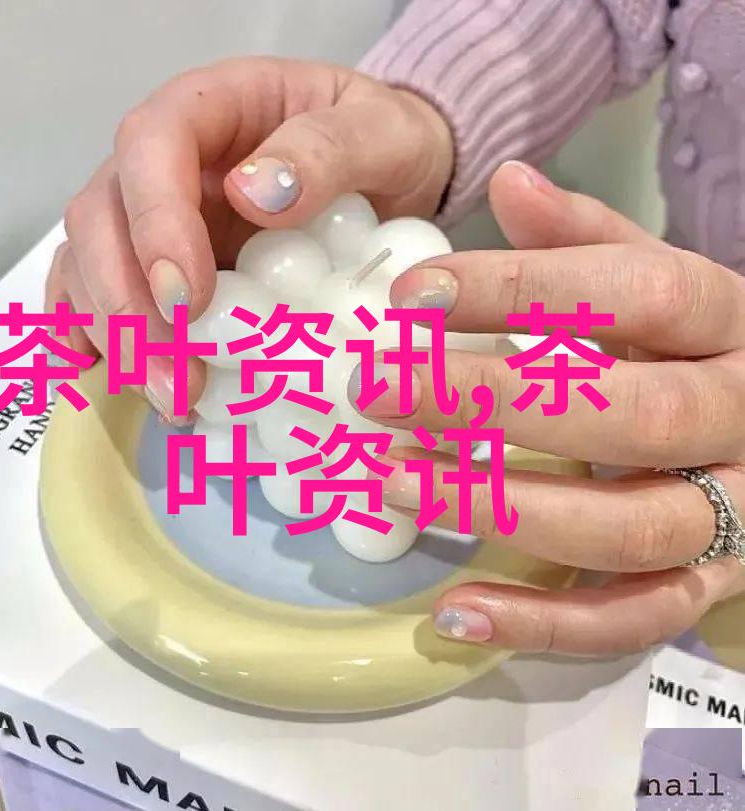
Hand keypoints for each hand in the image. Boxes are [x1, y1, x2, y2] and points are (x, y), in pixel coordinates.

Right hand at [45, 57, 452, 420]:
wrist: (391, 182)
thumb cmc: (387, 148)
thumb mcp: (384, 134)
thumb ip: (329, 149)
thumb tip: (251, 193)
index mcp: (211, 111)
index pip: (151, 147)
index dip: (155, 224)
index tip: (188, 299)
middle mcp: (165, 164)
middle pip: (101, 218)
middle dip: (127, 305)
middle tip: (176, 380)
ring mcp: (154, 219)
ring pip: (89, 265)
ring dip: (119, 338)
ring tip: (173, 400)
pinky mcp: (159, 269)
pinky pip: (101, 297)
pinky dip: (98, 341)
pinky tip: (118, 384)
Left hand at [367, 160, 744, 654]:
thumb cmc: (694, 347)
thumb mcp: (656, 279)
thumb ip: (588, 240)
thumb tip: (512, 180)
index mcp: (728, 322)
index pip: (635, 292)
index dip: (522, 290)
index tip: (410, 296)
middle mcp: (742, 418)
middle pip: (627, 413)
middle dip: (491, 402)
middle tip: (374, 388)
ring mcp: (735, 514)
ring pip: (627, 526)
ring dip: (501, 506)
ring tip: (391, 480)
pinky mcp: (707, 586)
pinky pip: (632, 618)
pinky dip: (543, 625)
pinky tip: (454, 611)